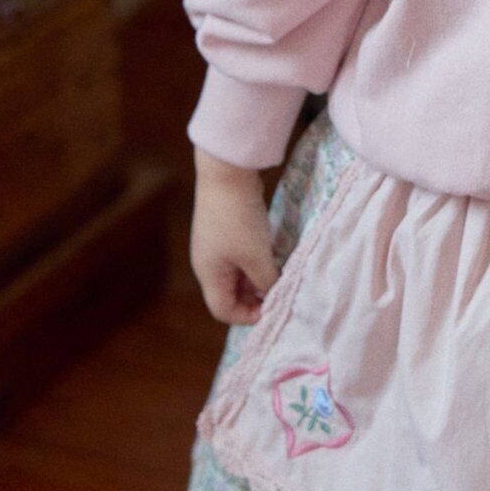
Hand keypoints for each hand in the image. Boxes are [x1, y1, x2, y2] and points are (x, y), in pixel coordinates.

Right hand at [190, 147, 280, 323]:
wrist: (227, 173)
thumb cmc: (239, 219)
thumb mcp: (257, 256)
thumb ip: (267, 281)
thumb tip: (276, 295)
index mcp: (209, 275)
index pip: (223, 311)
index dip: (247, 316)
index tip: (273, 307)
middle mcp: (208, 264)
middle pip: (230, 294)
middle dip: (255, 297)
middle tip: (281, 291)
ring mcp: (216, 246)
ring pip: (238, 275)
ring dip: (257, 278)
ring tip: (280, 274)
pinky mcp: (225, 230)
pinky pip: (241, 257)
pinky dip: (256, 261)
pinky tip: (273, 254)